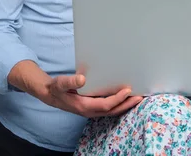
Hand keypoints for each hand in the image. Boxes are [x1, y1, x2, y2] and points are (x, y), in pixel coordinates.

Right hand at [9, 60, 142, 117]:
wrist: (50, 94)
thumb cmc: (56, 88)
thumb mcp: (60, 83)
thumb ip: (70, 81)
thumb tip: (82, 79)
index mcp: (84, 106)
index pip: (105, 105)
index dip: (117, 99)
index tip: (128, 91)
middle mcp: (90, 111)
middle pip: (112, 111)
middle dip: (126, 104)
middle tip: (140, 96)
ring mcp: (92, 110)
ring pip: (112, 111)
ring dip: (124, 105)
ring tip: (137, 97)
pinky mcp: (92, 106)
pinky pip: (109, 108)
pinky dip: (118, 104)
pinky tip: (125, 97)